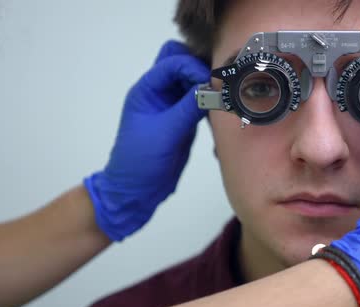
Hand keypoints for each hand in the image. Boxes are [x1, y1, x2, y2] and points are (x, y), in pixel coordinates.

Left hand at [84, 41, 209, 240]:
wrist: (136, 192)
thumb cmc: (141, 161)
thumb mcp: (166, 133)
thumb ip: (189, 108)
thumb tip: (213, 87)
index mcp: (146, 90)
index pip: (172, 61)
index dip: (193, 68)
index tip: (211, 85)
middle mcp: (159, 93)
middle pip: (180, 61)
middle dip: (199, 67)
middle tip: (217, 84)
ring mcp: (171, 106)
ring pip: (191, 80)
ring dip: (206, 84)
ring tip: (223, 96)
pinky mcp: (183, 121)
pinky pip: (198, 100)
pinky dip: (209, 101)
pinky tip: (220, 110)